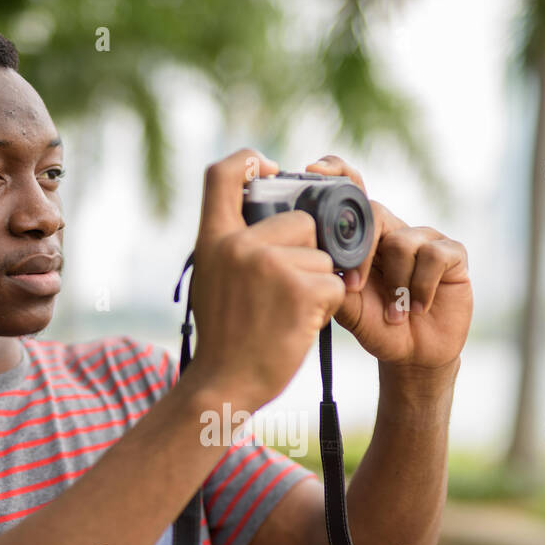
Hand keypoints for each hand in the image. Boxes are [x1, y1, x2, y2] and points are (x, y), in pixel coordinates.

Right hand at [186, 149, 346, 411]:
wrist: (223, 384)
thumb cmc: (224, 337)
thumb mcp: (211, 278)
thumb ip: (233, 244)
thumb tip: (267, 210)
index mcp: (213, 239)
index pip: (223, 172)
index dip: (251, 160)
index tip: (272, 171)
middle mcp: (239, 244)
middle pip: (301, 221)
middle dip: (307, 253)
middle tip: (285, 292)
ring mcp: (270, 265)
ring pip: (323, 257)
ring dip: (317, 286)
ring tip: (287, 315)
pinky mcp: (300, 289)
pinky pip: (333, 284)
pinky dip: (326, 307)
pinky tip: (300, 326)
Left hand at [306, 156, 471, 375]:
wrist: (414, 355)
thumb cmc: (379, 327)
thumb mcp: (349, 309)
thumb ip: (335, 281)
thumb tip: (317, 259)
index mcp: (366, 238)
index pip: (353, 192)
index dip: (337, 174)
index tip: (315, 171)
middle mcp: (394, 231)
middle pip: (374, 213)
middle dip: (362, 252)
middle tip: (357, 287)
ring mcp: (425, 239)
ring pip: (403, 242)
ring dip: (397, 284)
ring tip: (396, 314)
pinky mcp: (453, 253)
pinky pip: (434, 256)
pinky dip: (422, 287)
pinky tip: (419, 306)